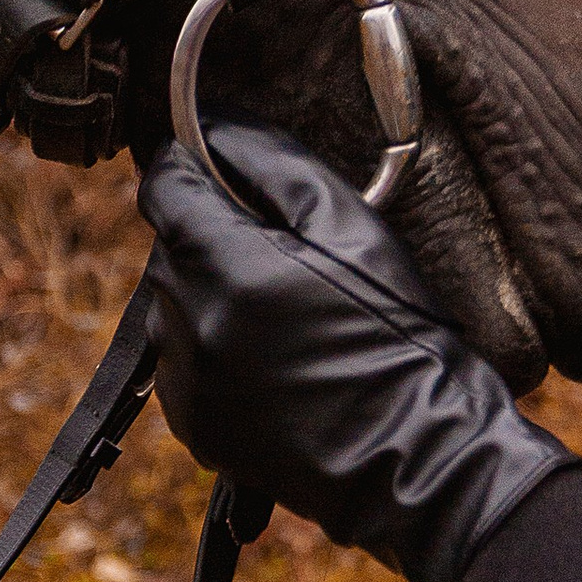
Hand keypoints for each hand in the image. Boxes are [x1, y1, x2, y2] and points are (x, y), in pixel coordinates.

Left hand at [139, 119, 575, 581]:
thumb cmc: (399, 335)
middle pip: (168, 246)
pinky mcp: (194, 427)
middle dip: (211, 236)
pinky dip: (216, 351)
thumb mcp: (353, 227)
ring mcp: (187, 382)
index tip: (226, 171)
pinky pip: (184, 364)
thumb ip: (274, 163)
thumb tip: (214, 127)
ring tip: (287, 318)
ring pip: (172, 305)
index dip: (192, 165)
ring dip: (212, 295)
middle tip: (285, 257)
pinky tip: (277, 363)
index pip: (164, 184)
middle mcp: (190, 324)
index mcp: (227, 265)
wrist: (418, 455)